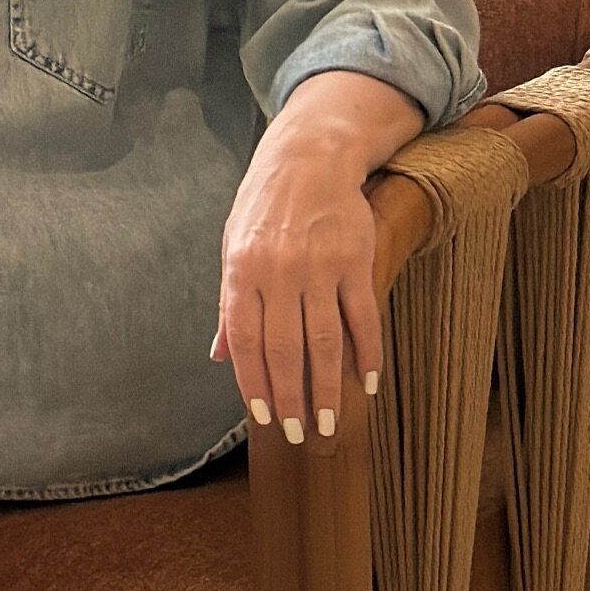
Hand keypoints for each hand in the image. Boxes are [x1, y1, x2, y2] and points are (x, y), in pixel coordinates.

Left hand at [212, 69, 422, 447]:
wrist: (309, 156)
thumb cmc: (263, 207)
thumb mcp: (233, 247)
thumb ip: (230, 305)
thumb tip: (221, 356)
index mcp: (242, 271)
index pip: (247, 341)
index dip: (255, 384)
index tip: (265, 418)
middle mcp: (279, 271)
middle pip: (286, 349)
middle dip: (292, 398)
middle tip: (302, 434)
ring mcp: (319, 266)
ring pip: (326, 341)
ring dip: (329, 387)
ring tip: (331, 423)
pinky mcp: (356, 260)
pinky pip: (363, 316)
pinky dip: (368, 353)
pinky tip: (368, 382)